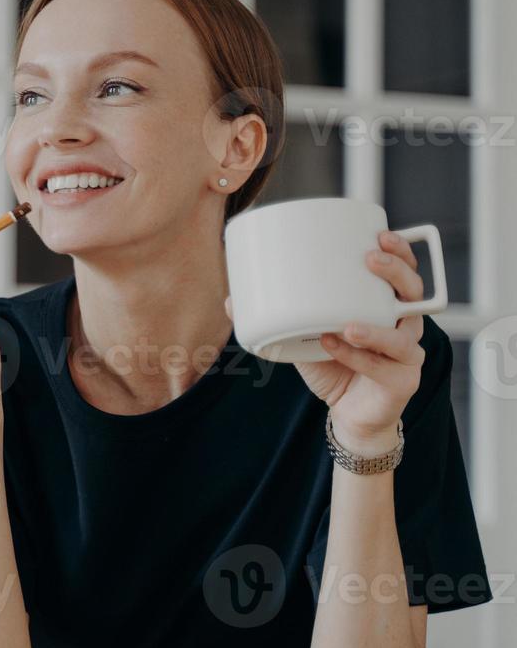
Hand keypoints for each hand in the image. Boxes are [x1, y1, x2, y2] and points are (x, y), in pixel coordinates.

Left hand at [225, 230, 424, 454]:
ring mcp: (407, 353)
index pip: (404, 271)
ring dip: (377, 327)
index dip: (401, 251)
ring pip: (405, 334)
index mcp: (386, 305)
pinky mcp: (402, 380)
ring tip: (348, 324)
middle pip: (415, 292)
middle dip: (396, 272)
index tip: (381, 235)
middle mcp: (404, 325)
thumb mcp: (302, 336)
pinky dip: (357, 357)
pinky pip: (383, 366)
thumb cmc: (332, 365)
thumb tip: (232, 300)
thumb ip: (278, 316)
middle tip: (370, 260)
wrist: (348, 412)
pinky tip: (334, 346)